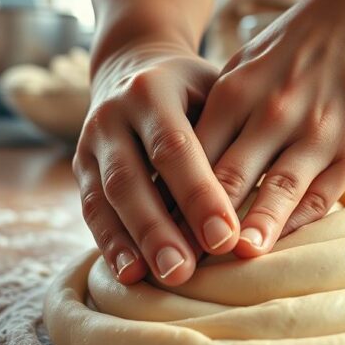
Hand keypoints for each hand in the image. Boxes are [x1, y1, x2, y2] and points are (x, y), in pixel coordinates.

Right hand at [73, 42, 239, 285]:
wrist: (135, 66)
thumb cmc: (194, 91)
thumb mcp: (214, 94)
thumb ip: (228, 138)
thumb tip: (263, 202)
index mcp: (151, 90)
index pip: (175, 147)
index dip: (199, 195)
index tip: (226, 238)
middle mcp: (112, 114)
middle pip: (131, 178)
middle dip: (158, 229)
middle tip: (184, 272)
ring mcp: (90, 142)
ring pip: (105, 199)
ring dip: (131, 243)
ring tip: (156, 278)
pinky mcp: (81, 168)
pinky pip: (92, 210)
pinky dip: (110, 244)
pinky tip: (130, 274)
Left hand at [195, 0, 344, 256]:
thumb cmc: (311, 34)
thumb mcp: (255, 58)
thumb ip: (226, 103)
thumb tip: (192, 154)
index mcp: (236, 89)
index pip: (192, 155)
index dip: (170, 198)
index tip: (153, 235)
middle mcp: (271, 110)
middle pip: (226, 178)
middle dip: (201, 225)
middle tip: (180, 265)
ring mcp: (315, 128)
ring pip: (276, 189)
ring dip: (254, 228)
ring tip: (236, 260)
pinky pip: (324, 191)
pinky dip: (304, 220)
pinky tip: (288, 245)